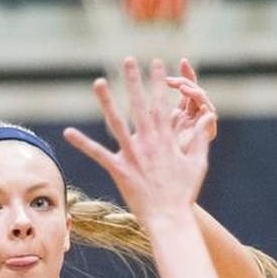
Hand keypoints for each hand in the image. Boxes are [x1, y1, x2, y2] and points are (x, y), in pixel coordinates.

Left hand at [63, 58, 215, 222]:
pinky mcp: (119, 170)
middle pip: (139, 105)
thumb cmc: (184, 192)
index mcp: (166, 138)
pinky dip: (83, 143)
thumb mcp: (198, 163)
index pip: (162, 103)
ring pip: (117, 123)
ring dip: (106, 101)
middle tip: (128, 60)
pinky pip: (98, 154)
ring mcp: (132, 155)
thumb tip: (209, 117)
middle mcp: (148, 142)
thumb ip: (200, 138)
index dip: (158, 82)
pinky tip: (68, 132)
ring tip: (97, 82)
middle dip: (133, 81)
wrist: (170, 217)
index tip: (156, 62)